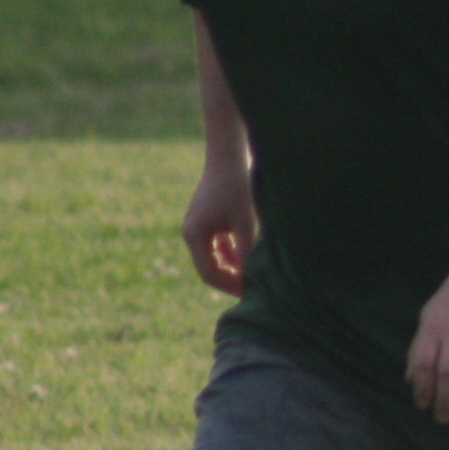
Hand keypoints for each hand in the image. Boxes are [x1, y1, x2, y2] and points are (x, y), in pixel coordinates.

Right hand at [182, 167, 257, 296]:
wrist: (229, 157)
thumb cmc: (238, 187)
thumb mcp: (246, 221)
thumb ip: (246, 250)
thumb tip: (249, 279)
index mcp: (195, 236)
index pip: (209, 274)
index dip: (230, 286)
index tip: (252, 292)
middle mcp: (192, 233)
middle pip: (210, 268)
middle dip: (232, 278)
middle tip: (257, 287)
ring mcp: (198, 227)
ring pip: (215, 258)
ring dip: (234, 266)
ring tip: (257, 273)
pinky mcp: (208, 220)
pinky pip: (218, 246)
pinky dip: (233, 252)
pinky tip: (250, 254)